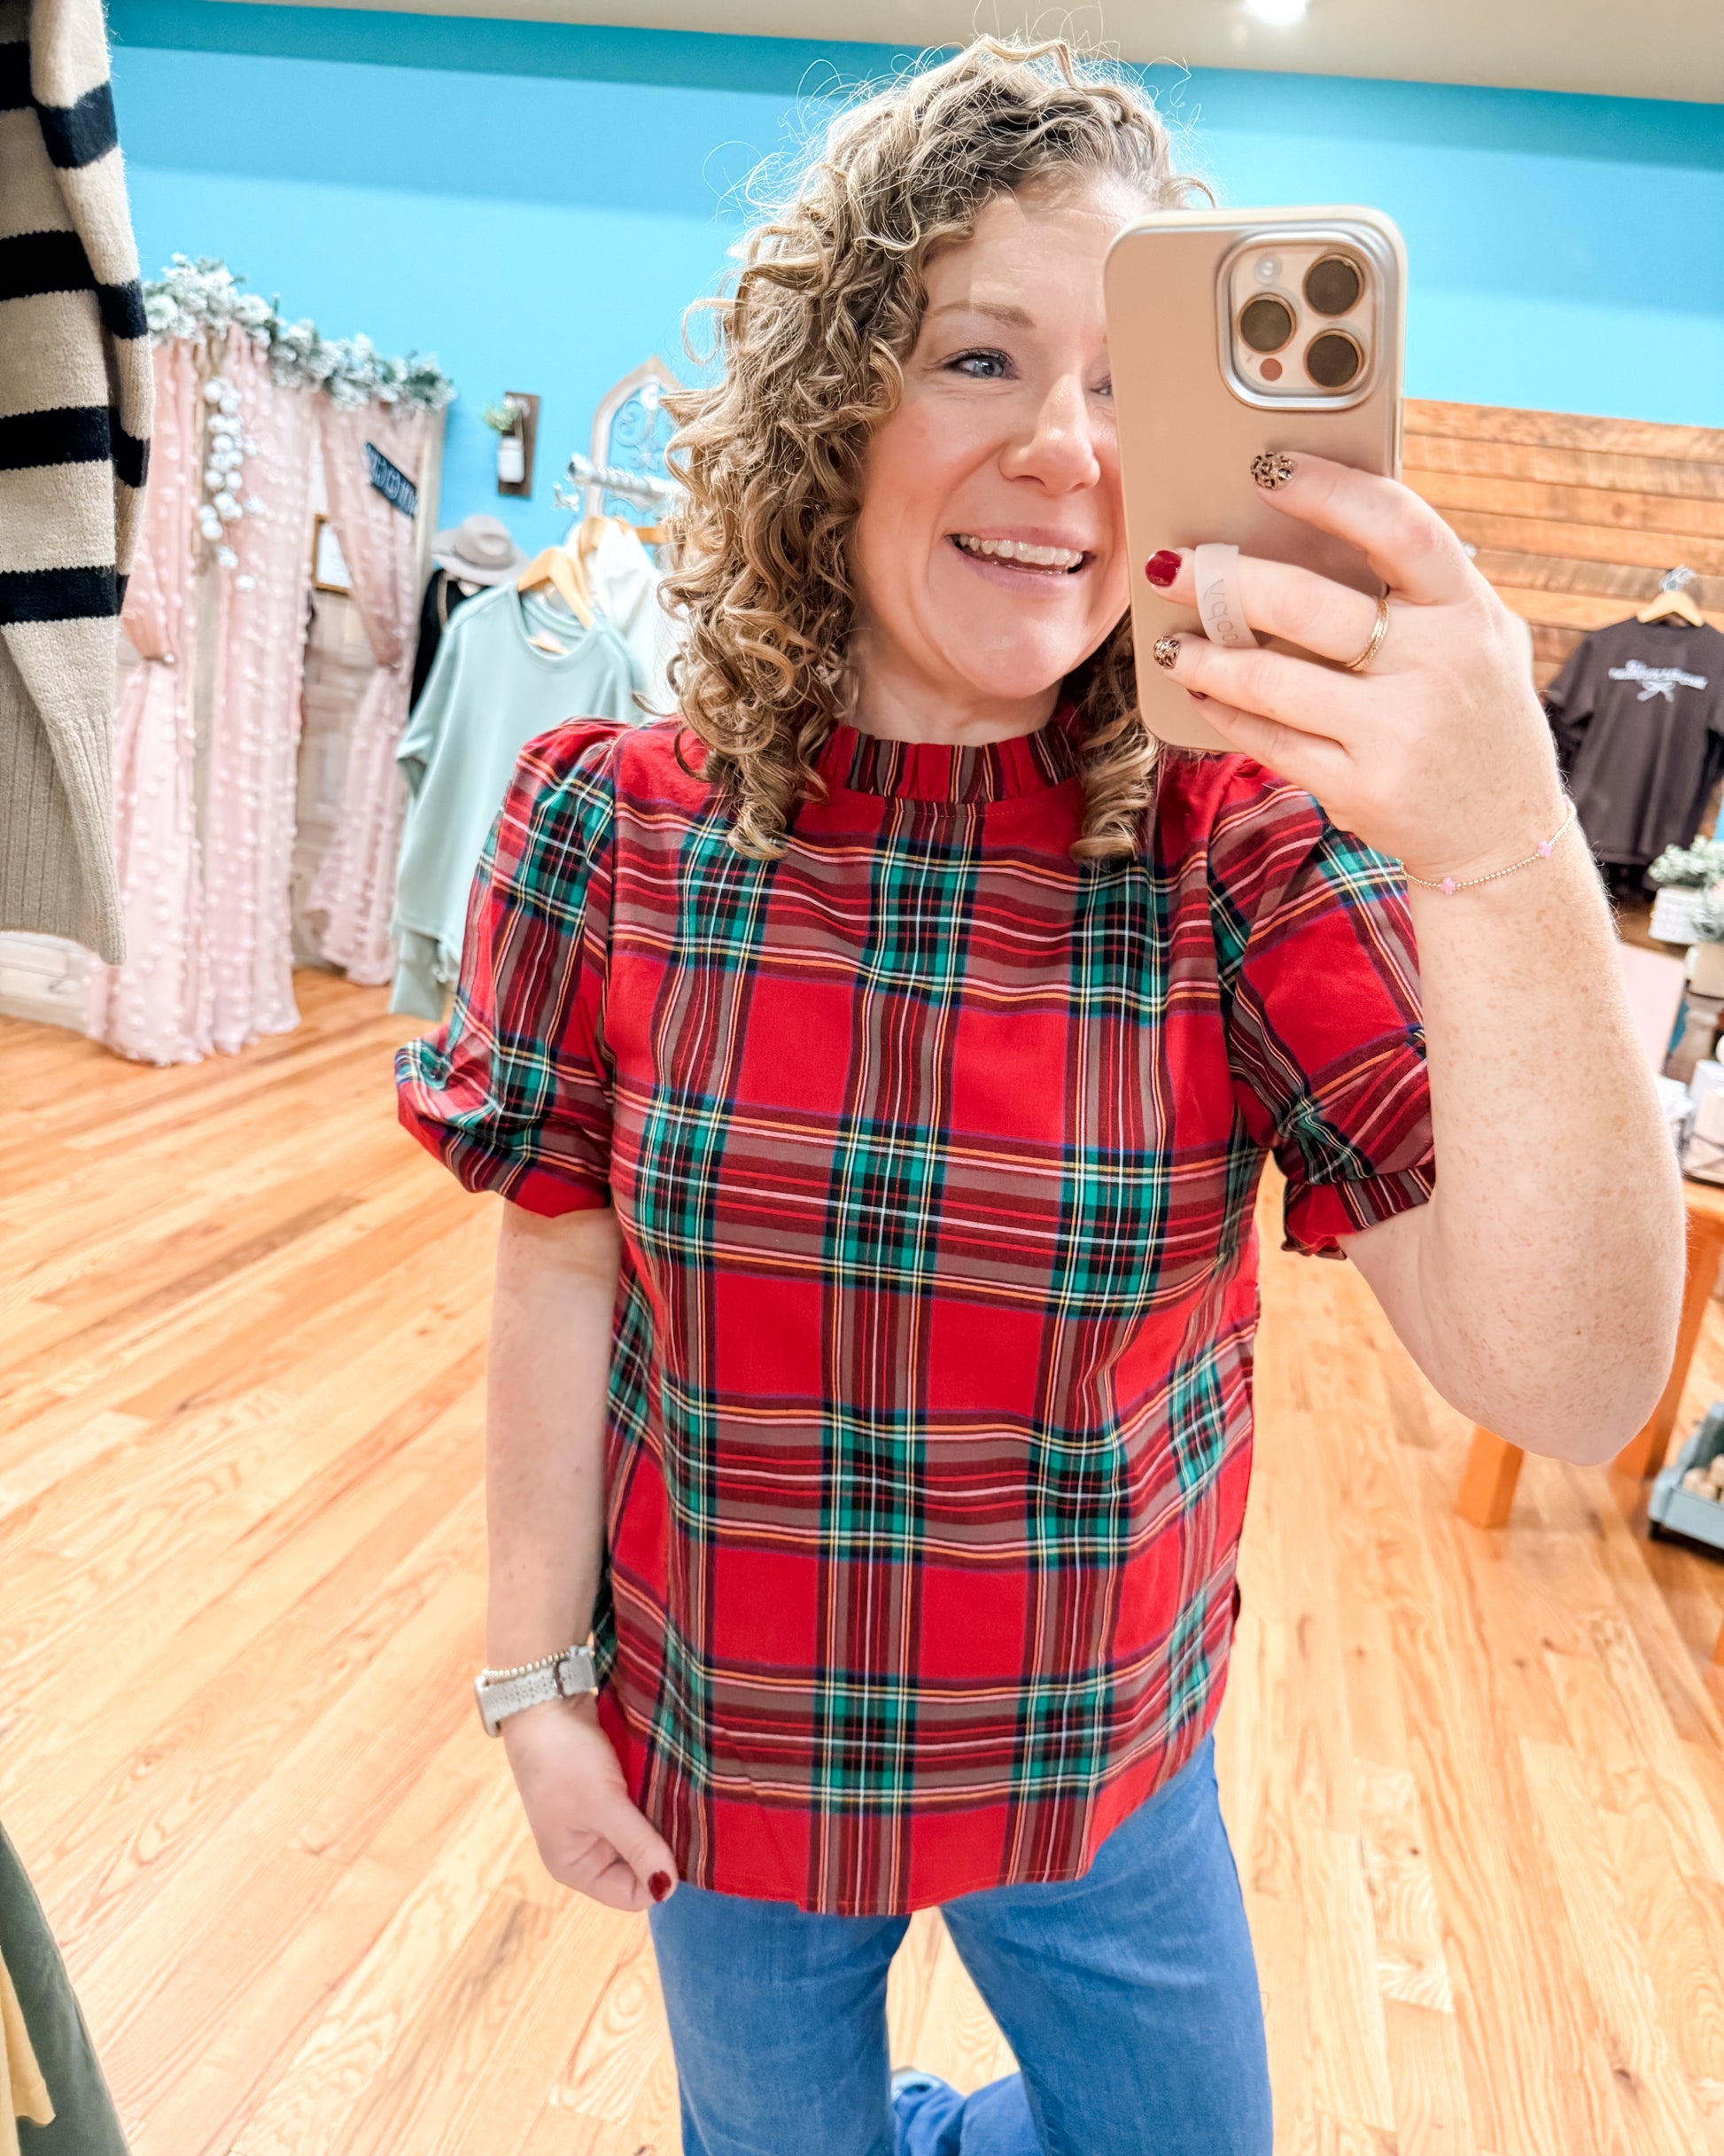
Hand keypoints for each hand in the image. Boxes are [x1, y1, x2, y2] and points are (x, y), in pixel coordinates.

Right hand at [503, 1695, 677, 1910]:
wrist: (545, 1698)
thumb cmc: (563, 1758)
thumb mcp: (603, 1805)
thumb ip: (637, 1845)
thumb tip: (669, 1888)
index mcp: (575, 1865)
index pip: (632, 1895)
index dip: (660, 1876)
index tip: (684, 1846)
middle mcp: (587, 1848)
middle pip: (641, 1864)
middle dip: (663, 1845)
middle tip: (687, 1820)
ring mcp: (598, 1817)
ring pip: (645, 1833)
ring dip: (662, 1818)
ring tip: (679, 1799)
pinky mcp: (609, 1789)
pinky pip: (642, 1806)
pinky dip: (656, 1797)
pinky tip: (669, 1783)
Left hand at [1148, 452, 1567, 885]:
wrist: (1505, 834)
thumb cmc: (1476, 716)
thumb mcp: (1479, 639)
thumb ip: (1422, 589)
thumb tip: (1320, 524)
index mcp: (1469, 610)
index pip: (1398, 527)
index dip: (1329, 491)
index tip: (1267, 467)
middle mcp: (1438, 666)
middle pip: (1310, 605)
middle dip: (1226, 581)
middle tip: (1174, 566)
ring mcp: (1398, 732)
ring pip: (1272, 680)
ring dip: (1205, 657)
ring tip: (1168, 644)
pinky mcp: (1361, 788)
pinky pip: (1270, 740)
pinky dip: (1224, 713)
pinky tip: (1200, 693)